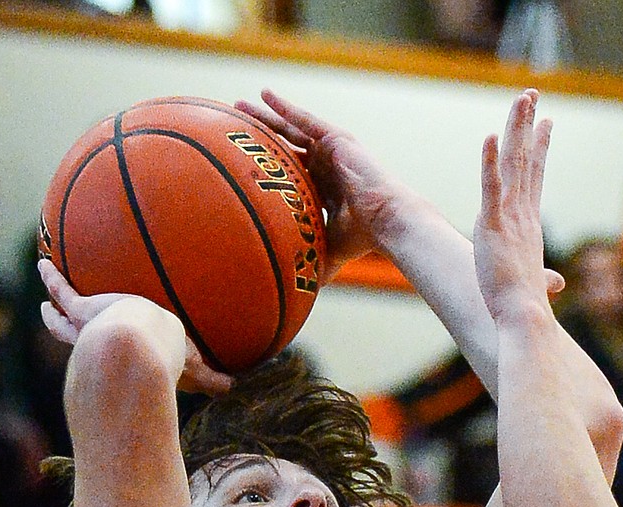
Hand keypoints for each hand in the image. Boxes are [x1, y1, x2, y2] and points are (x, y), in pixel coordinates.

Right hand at [37, 258, 231, 396]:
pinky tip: (44, 263)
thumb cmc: (166, 364)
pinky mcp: (84, 310)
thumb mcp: (191, 367)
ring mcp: (88, 329)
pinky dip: (53, 278)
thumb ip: (209, 377)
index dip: (110, 356)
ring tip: (44, 292)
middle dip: (62, 327)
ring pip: (62, 318)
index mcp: (121, 360)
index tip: (99, 355)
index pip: (115, 358)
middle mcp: (98, 348)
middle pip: (73, 338)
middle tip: (50, 316)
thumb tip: (232, 385)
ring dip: (53, 304)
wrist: (142, 353)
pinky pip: (63, 290)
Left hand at [234, 89, 401, 276]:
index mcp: (326, 187)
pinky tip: (264, 95)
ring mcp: (332, 150)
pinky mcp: (337, 139)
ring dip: (266, 117)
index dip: (270, 166)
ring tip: (239, 105)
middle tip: (236, 127)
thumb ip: (314, 262)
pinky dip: (285, 108)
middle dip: (261, 136)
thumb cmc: (363, 239)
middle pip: (286, 146)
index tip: (246, 163)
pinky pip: (305, 120)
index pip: (293, 172)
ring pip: (291, 129)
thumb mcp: (330, 250)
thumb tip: (299, 294)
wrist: (386, 220)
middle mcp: (328, 165)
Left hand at [473, 90, 556, 325]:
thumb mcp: (530, 283)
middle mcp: (522, 214)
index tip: (545, 123)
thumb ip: (540, 277)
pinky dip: (490, 161)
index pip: (535, 177)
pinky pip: (491, 187)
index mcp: (529, 225)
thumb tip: (555, 284)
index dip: (539, 147)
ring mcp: (509, 217)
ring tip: (521, 99)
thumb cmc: (525, 308)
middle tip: (531, 95)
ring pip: (513, 163)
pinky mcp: (492, 225)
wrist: (524, 320)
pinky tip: (490, 137)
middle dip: (529, 125)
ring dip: (516, 128)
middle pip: (527, 160)